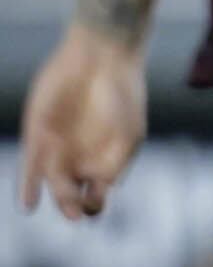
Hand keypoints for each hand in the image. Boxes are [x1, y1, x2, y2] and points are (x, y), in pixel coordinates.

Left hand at [19, 26, 146, 219]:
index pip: (96, 196)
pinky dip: (29, 187)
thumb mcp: (130, 132)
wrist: (101, 58)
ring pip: (54, 182)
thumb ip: (117, 163)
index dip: (94, 206)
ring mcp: (57, 149)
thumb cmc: (123, 94)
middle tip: (76, 209)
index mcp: (104, 160)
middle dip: (73, 206)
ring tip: (65, 195)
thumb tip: (106, 188)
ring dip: (58, 195)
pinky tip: (30, 204)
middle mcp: (79, 158)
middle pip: (72, 194)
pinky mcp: (37, 137)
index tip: (94, 204)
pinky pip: (30, 168)